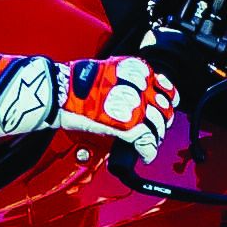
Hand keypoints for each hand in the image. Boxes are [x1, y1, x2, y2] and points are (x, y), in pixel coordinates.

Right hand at [58, 56, 180, 147]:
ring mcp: (135, 107)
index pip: (165, 87)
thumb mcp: (108, 72)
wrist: (60, 93)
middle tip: (155, 127)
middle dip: (162, 120)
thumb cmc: (75, 83)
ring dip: (155, 137)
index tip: (163, 106)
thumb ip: (128, 81)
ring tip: (148, 142)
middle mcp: (140, 87)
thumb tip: (139, 94)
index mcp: (136, 71)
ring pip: (159, 126)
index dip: (167, 100)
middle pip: (165, 108)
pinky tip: (145, 155)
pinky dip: (148, 152)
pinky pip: (147, 142)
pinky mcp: (127, 127)